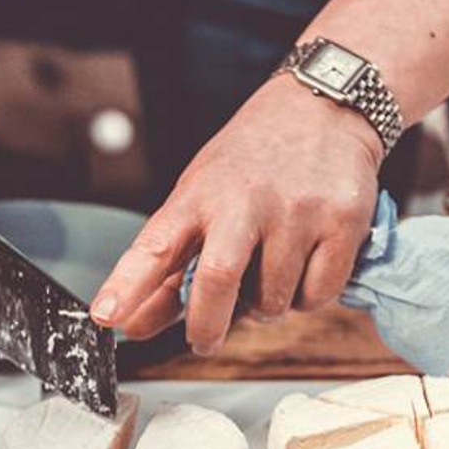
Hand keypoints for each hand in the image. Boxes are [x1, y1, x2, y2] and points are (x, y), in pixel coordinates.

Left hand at [92, 75, 384, 355]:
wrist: (324, 107)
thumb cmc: (253, 159)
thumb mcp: (202, 196)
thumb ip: (170, 265)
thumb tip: (134, 324)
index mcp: (200, 193)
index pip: (156, 244)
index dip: (127, 284)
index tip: (106, 316)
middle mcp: (246, 201)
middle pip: (217, 280)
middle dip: (207, 326)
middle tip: (204, 341)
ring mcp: (297, 212)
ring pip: (273, 301)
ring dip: (266, 308)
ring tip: (269, 272)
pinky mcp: (341, 222)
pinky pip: (318, 296)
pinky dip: (307, 299)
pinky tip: (304, 267)